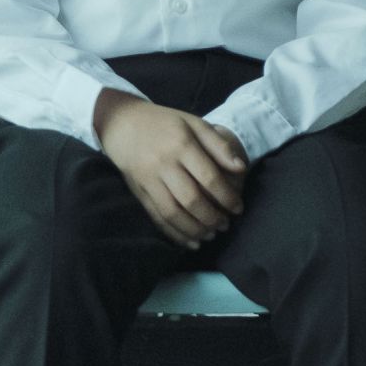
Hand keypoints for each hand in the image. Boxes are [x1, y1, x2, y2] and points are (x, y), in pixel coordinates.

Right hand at [93, 90, 248, 247]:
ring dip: (194, 229)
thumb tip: (241, 168)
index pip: (208, 177)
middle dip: (212, 217)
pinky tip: (190, 242)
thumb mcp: (194, 123)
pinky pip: (157, 218)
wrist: (123, 123)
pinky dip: (174, 234)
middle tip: (226, 225)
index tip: (238, 208)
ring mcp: (148, 180)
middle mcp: (164, 164)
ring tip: (211, 235)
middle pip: (191, 199)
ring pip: (173, 213)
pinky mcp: (138, 192)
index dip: (227, 196)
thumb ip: (218, 145)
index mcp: (181, 144)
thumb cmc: (165, 123)